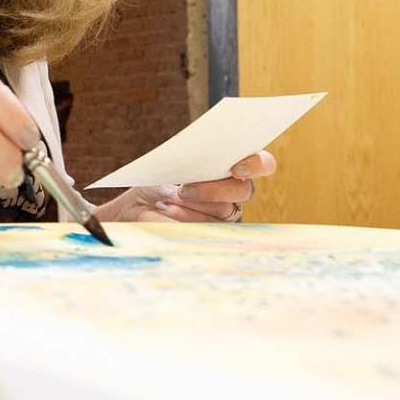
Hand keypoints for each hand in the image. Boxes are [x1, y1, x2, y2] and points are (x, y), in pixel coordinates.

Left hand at [94, 151, 276, 223]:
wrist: (136, 207)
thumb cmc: (155, 182)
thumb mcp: (166, 168)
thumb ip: (184, 169)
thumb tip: (183, 188)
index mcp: (232, 167)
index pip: (263, 164)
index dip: (256, 165)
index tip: (236, 169)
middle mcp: (236, 192)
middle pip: (245, 191)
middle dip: (214, 189)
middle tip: (184, 189)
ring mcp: (227, 216)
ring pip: (225, 210)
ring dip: (193, 204)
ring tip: (165, 200)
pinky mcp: (215, 234)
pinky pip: (209, 227)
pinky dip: (185, 217)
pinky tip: (165, 210)